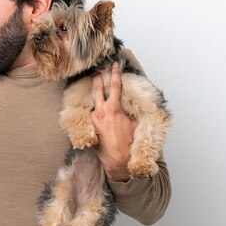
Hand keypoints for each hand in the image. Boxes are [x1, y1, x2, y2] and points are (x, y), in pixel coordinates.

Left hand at [91, 63, 136, 181]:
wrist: (117, 160)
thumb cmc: (129, 143)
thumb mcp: (136, 124)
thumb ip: (131, 111)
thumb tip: (133, 104)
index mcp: (113, 109)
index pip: (114, 86)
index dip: (115, 73)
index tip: (114, 64)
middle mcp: (100, 112)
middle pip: (97, 89)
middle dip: (97, 79)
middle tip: (96, 71)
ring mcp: (93, 119)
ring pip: (92, 102)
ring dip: (93, 94)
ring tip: (93, 86)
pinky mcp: (90, 127)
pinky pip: (90, 114)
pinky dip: (92, 108)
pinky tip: (93, 107)